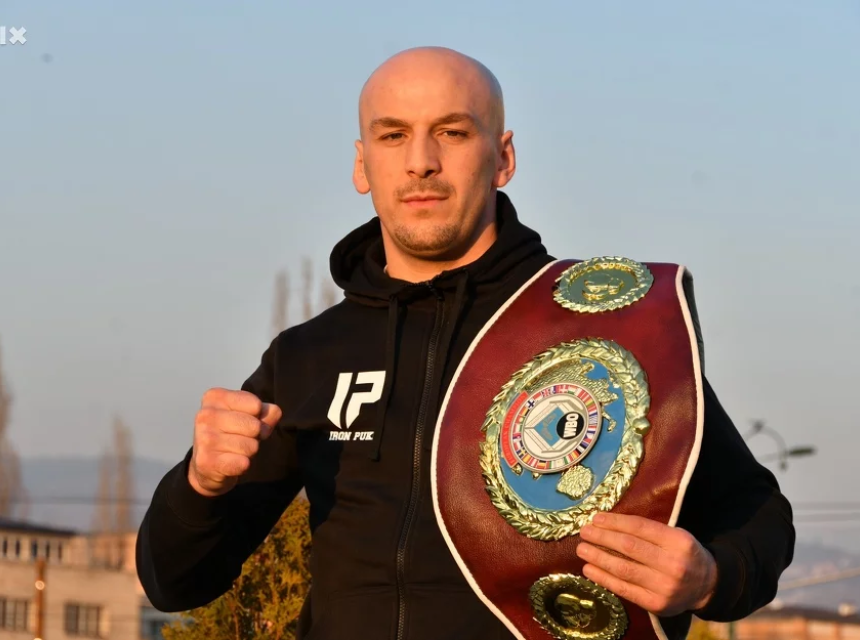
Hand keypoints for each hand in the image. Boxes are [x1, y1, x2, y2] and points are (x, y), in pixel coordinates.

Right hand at [189, 388, 281, 496]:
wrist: (206, 465)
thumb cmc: (230, 433)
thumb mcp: (248, 416)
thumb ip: (266, 411)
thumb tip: (275, 412)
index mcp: (215, 397)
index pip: (255, 405)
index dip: (259, 417)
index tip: (247, 422)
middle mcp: (205, 415)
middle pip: (254, 427)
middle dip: (255, 436)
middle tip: (241, 439)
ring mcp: (204, 438)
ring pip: (251, 446)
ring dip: (248, 452)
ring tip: (234, 450)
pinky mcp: (206, 461)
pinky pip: (243, 463)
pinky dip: (242, 465)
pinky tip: (230, 462)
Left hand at [577, 513, 716, 616]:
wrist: (707, 586)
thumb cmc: (682, 554)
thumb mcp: (674, 535)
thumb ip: (647, 531)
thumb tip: (606, 523)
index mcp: (678, 541)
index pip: (640, 527)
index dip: (615, 522)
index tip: (596, 518)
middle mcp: (673, 564)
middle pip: (629, 547)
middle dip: (602, 538)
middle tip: (584, 532)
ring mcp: (665, 586)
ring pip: (624, 569)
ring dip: (598, 557)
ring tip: (582, 549)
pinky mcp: (656, 604)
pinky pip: (624, 589)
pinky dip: (604, 578)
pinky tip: (589, 570)